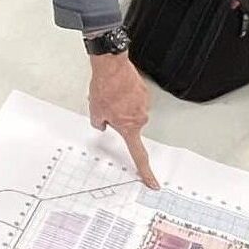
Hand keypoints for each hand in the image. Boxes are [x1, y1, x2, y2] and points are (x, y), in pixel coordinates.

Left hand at [88, 52, 158, 188]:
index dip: (145, 172)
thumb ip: (99, 124)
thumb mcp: (95, 112)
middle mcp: (140, 118)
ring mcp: (144, 104)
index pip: (138, 156)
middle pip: (130, 126)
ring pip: (130, 111)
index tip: (152, 182)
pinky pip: (133, 99)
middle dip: (119, 120)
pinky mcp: (144, 92)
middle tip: (108, 109)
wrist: (112, 66)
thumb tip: (102, 125)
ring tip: (110, 96)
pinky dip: (125, 96)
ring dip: (121, 107)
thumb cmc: (105, 88)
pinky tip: (116, 89)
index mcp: (129, 128)